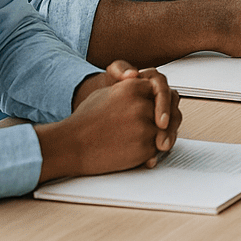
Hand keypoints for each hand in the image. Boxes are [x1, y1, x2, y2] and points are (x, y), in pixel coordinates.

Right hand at [37, 74, 182, 181]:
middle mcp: (142, 104)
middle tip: (163, 128)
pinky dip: (151, 153)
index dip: (164, 103)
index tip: (162, 111)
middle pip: (170, 112)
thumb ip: (132, 90)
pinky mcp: (145, 147)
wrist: (70, 145)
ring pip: (166, 132)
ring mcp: (145, 126)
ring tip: (144, 142)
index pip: (163, 92)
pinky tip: (136, 153)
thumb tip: (152, 94)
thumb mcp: (108, 94)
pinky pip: (158, 149)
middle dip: (168, 121)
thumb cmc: (85, 121)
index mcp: (134, 86)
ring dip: (160, 138)